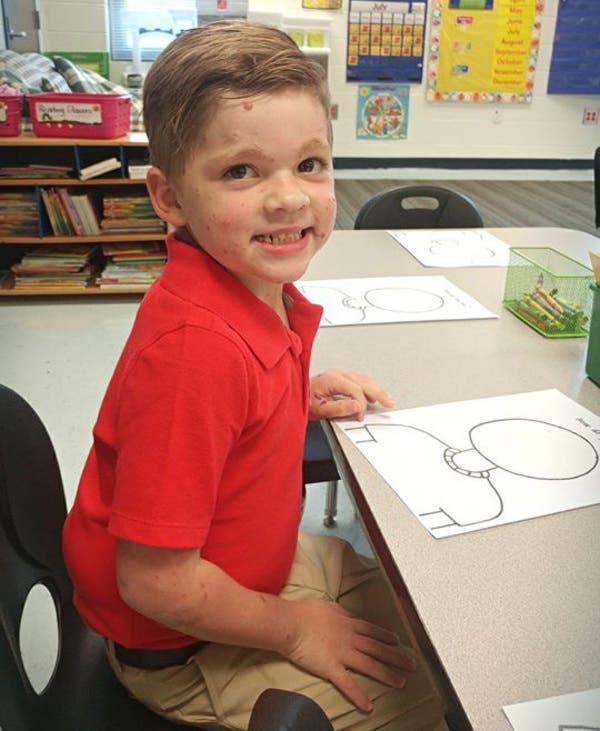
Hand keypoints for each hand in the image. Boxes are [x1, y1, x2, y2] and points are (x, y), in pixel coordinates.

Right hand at [283, 598, 415, 711]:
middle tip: (411, 664)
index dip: (387, 637)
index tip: (398, 641)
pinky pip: (348, 684)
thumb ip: (339, 612)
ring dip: (387, 674)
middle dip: (396, 656)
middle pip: (378, 648)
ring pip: (370, 665)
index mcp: (348, 623)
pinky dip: (359, 696)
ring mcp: (342, 654)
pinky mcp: (331, 668)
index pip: (372, 631)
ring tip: (401, 683)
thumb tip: (345, 614)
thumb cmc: (304, 612)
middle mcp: (350, 638)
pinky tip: (369, 706)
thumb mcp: (327, 605)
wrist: (290, 623)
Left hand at [309, 370, 394, 420]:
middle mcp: (338, 374)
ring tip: (386, 399)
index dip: (361, 405)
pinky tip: (374, 395)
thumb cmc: (304, 400)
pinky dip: (370, 387)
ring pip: (364, 379)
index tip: (360, 417)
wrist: (294, 392)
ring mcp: (340, 374)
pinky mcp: (341, 377)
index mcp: (332, 380)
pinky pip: (360, 379)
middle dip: (379, 393)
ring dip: (377, 389)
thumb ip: (339, 408)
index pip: (356, 390)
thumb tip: (357, 407)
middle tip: (389, 403)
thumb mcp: (319, 409)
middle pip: (364, 381)